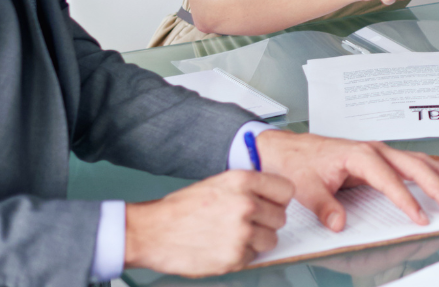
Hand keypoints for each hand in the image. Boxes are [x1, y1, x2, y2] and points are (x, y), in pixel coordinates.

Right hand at [124, 170, 293, 276]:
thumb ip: (248, 189)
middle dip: (266, 223)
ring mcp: (242, 232)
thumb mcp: (219, 184)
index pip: (286, 190)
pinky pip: (253, 257)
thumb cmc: (182, 209)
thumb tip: (272, 198)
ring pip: (270, 240)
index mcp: (243, 181)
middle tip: (247, 225)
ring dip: (256, 242)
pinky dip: (241, 256)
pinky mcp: (234, 256)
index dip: (278, 201)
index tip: (271, 206)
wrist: (153, 232)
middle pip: (281, 218)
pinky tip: (222, 247)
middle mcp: (246, 204)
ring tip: (232, 237)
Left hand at [253, 129, 438, 231]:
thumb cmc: (298, 163)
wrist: (287, 148)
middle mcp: (376, 150)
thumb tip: (339, 223)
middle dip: (438, 187)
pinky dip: (434, 166)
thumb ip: (324, 206)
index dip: (407, 200)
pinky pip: (413, 161)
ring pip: (420, 162)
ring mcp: (381, 152)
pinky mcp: (380, 158)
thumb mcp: (305, 187)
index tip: (421, 218)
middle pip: (415, 167)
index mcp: (360, 155)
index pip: (390, 180)